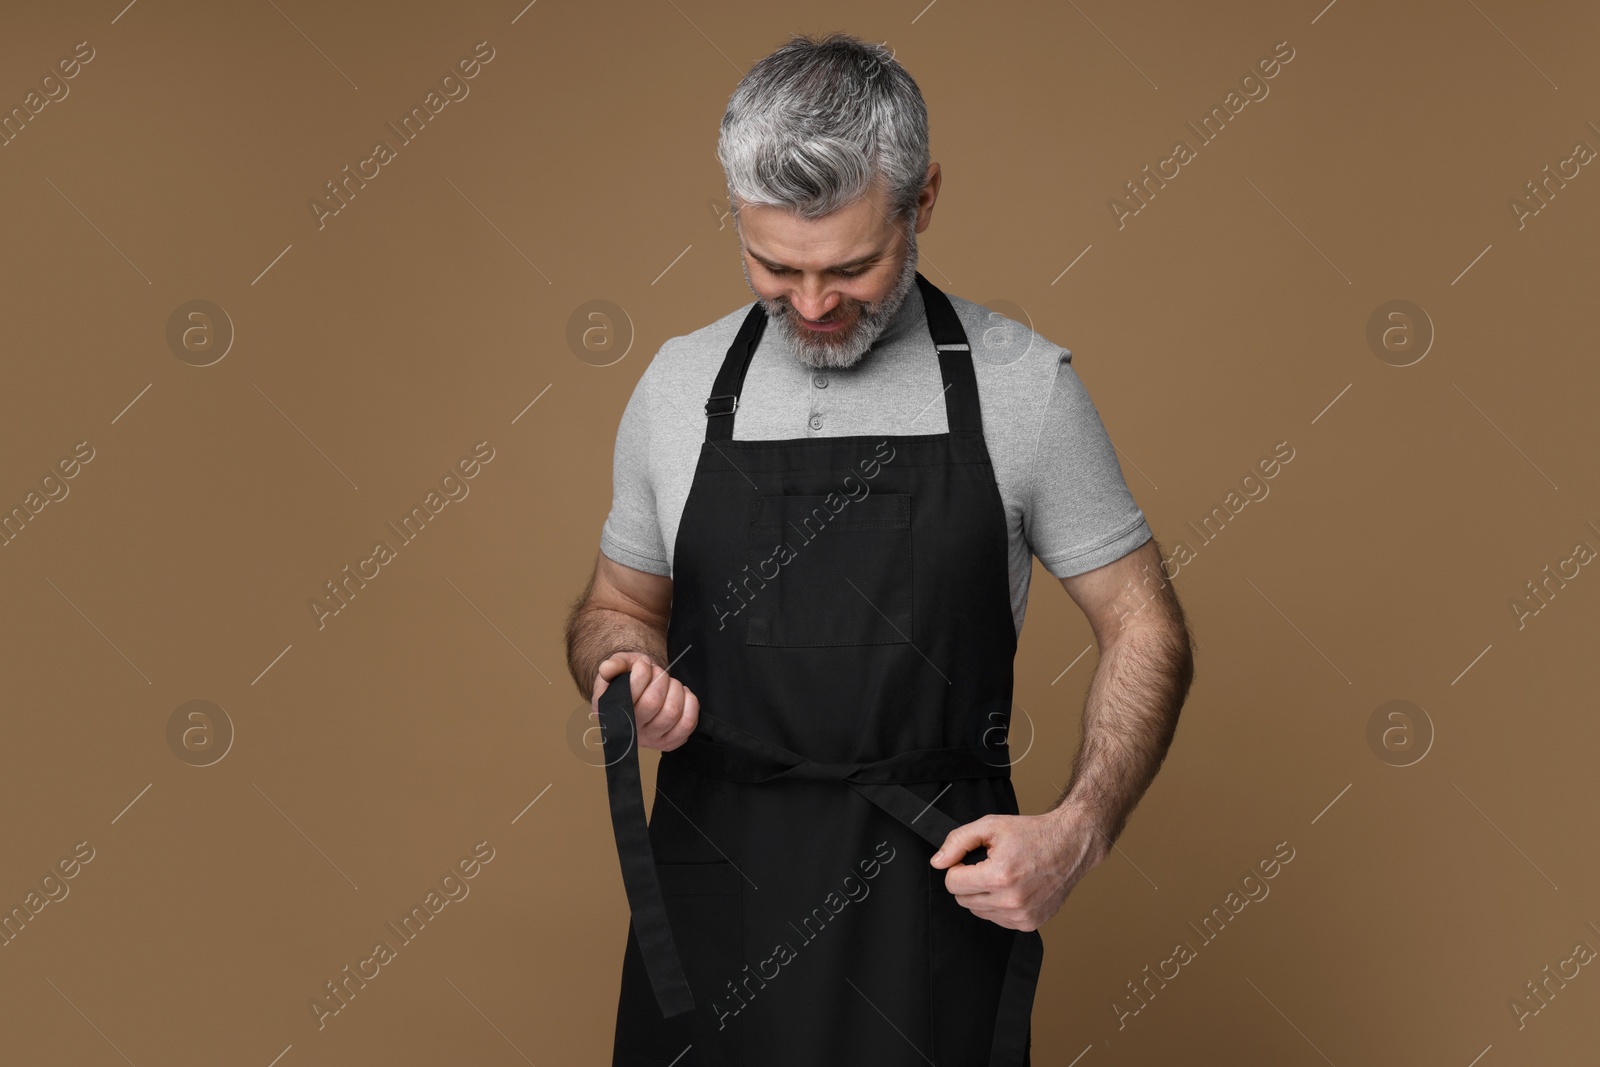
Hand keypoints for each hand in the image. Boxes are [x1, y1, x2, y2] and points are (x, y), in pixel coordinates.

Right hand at [591, 651, 699, 751]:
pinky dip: (690, 703)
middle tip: (658, 673)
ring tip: (670, 684)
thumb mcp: (619, 666)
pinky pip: (687, 724)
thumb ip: (614, 664)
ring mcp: (649, 739)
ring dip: (676, 689)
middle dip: (661, 678)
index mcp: (610, 710)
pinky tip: (681, 696)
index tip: (643, 664)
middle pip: (653, 701)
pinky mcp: (669, 743)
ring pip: (672, 712)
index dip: (642, 671)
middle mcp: (628, 730)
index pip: (631, 692)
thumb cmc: (630, 679)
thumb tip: (607, 669)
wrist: (642, 693)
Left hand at [928, 803, 1107, 930]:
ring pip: (978, 911)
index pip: (953, 883)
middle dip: (968, 881)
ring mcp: (1021, 915)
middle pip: (963, 899)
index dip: (956, 868)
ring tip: (1002, 875)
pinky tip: (1013, 887)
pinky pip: (997, 919)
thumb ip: (958, 841)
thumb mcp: (991, 826)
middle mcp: (1011, 900)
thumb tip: (938, 862)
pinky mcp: (1029, 923)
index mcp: (999, 876)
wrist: (1070, 845)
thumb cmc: (1032, 834)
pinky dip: (998, 905)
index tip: (968, 860)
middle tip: (987, 865)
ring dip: (982, 894)